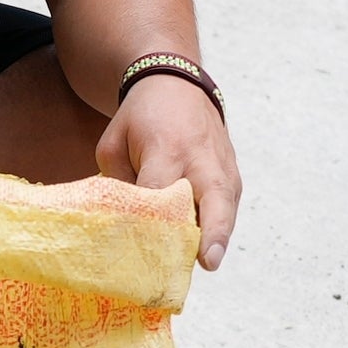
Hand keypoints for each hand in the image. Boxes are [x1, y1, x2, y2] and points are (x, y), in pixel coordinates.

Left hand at [101, 69, 240, 268]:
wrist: (178, 84)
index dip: (151, 222)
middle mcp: (201, 158)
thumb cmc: (141, 118)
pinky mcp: (233, 175)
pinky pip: (229, 206)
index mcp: (167, 148)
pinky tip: (209, 250)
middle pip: (211, 198)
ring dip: (219, 236)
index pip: (159, 193)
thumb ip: (117, 184)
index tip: (141, 249)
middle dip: (212, 231)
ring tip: (208, 262)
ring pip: (226, 207)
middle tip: (208, 262)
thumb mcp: (114, 143)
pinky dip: (220, 228)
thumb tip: (124, 224)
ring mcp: (222, 166)